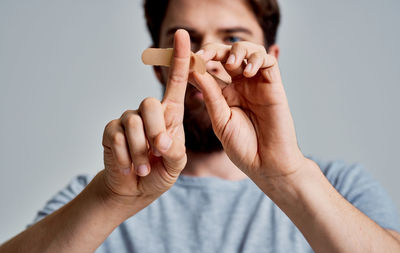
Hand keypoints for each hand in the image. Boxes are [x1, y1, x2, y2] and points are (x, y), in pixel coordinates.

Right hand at [101, 30, 188, 202]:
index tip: (183, 36)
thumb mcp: (175, 164)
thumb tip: (161, 141)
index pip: (176, 83)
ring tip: (143, 166)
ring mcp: (128, 119)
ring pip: (134, 122)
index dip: (179, 59)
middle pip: (150, 103)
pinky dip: (126, 157)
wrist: (134, 189)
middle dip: (155, 132)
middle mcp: (149, 112)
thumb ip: (174, 151)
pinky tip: (129, 165)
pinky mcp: (111, 129)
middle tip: (158, 152)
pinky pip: (117, 136)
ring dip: (140, 151)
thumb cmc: (159, 172)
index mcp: (170, 115)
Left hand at [192, 42, 305, 181]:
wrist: (266, 164)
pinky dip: (257, 59)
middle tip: (204, 56)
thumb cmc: (243, 146)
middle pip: (227, 54)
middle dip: (214, 50)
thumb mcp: (220, 119)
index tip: (185, 59)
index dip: (198, 60)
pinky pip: (268, 61)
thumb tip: (194, 71)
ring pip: (249, 51)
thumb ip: (210, 94)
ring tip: (230, 64)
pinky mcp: (274, 85)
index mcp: (224, 93)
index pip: (210, 68)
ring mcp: (257, 83)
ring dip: (237, 50)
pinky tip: (247, 72)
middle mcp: (240, 84)